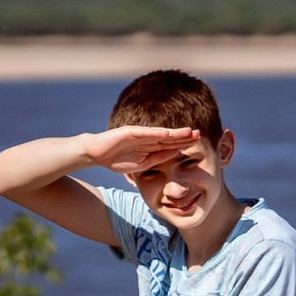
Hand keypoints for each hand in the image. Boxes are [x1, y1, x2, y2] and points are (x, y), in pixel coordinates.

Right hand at [82, 124, 204, 178]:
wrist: (95, 154)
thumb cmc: (117, 159)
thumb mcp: (142, 164)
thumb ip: (158, 158)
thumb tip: (176, 153)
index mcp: (150, 146)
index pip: (171, 144)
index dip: (184, 143)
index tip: (199, 143)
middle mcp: (147, 138)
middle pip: (169, 137)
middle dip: (184, 136)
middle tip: (200, 134)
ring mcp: (138, 134)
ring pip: (160, 133)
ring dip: (174, 132)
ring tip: (188, 131)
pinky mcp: (128, 132)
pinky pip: (144, 132)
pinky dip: (155, 132)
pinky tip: (167, 133)